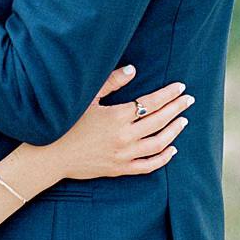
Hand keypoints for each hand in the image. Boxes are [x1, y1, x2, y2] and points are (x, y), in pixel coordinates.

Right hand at [51, 66, 191, 179]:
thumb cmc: (65, 122)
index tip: (181, 87)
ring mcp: (123, 155)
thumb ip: (111, 82)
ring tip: (183, 120)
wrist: (50, 155)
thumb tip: (133, 70)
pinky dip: (163, 158)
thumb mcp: (86, 98)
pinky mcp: (119, 169)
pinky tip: (172, 149)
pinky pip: (148, 166)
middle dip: (176, 108)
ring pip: (158, 143)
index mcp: (117, 116)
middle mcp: (124, 137)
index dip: (168, 94)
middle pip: (159, 121)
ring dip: (174, 131)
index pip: (151, 103)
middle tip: (189, 99)